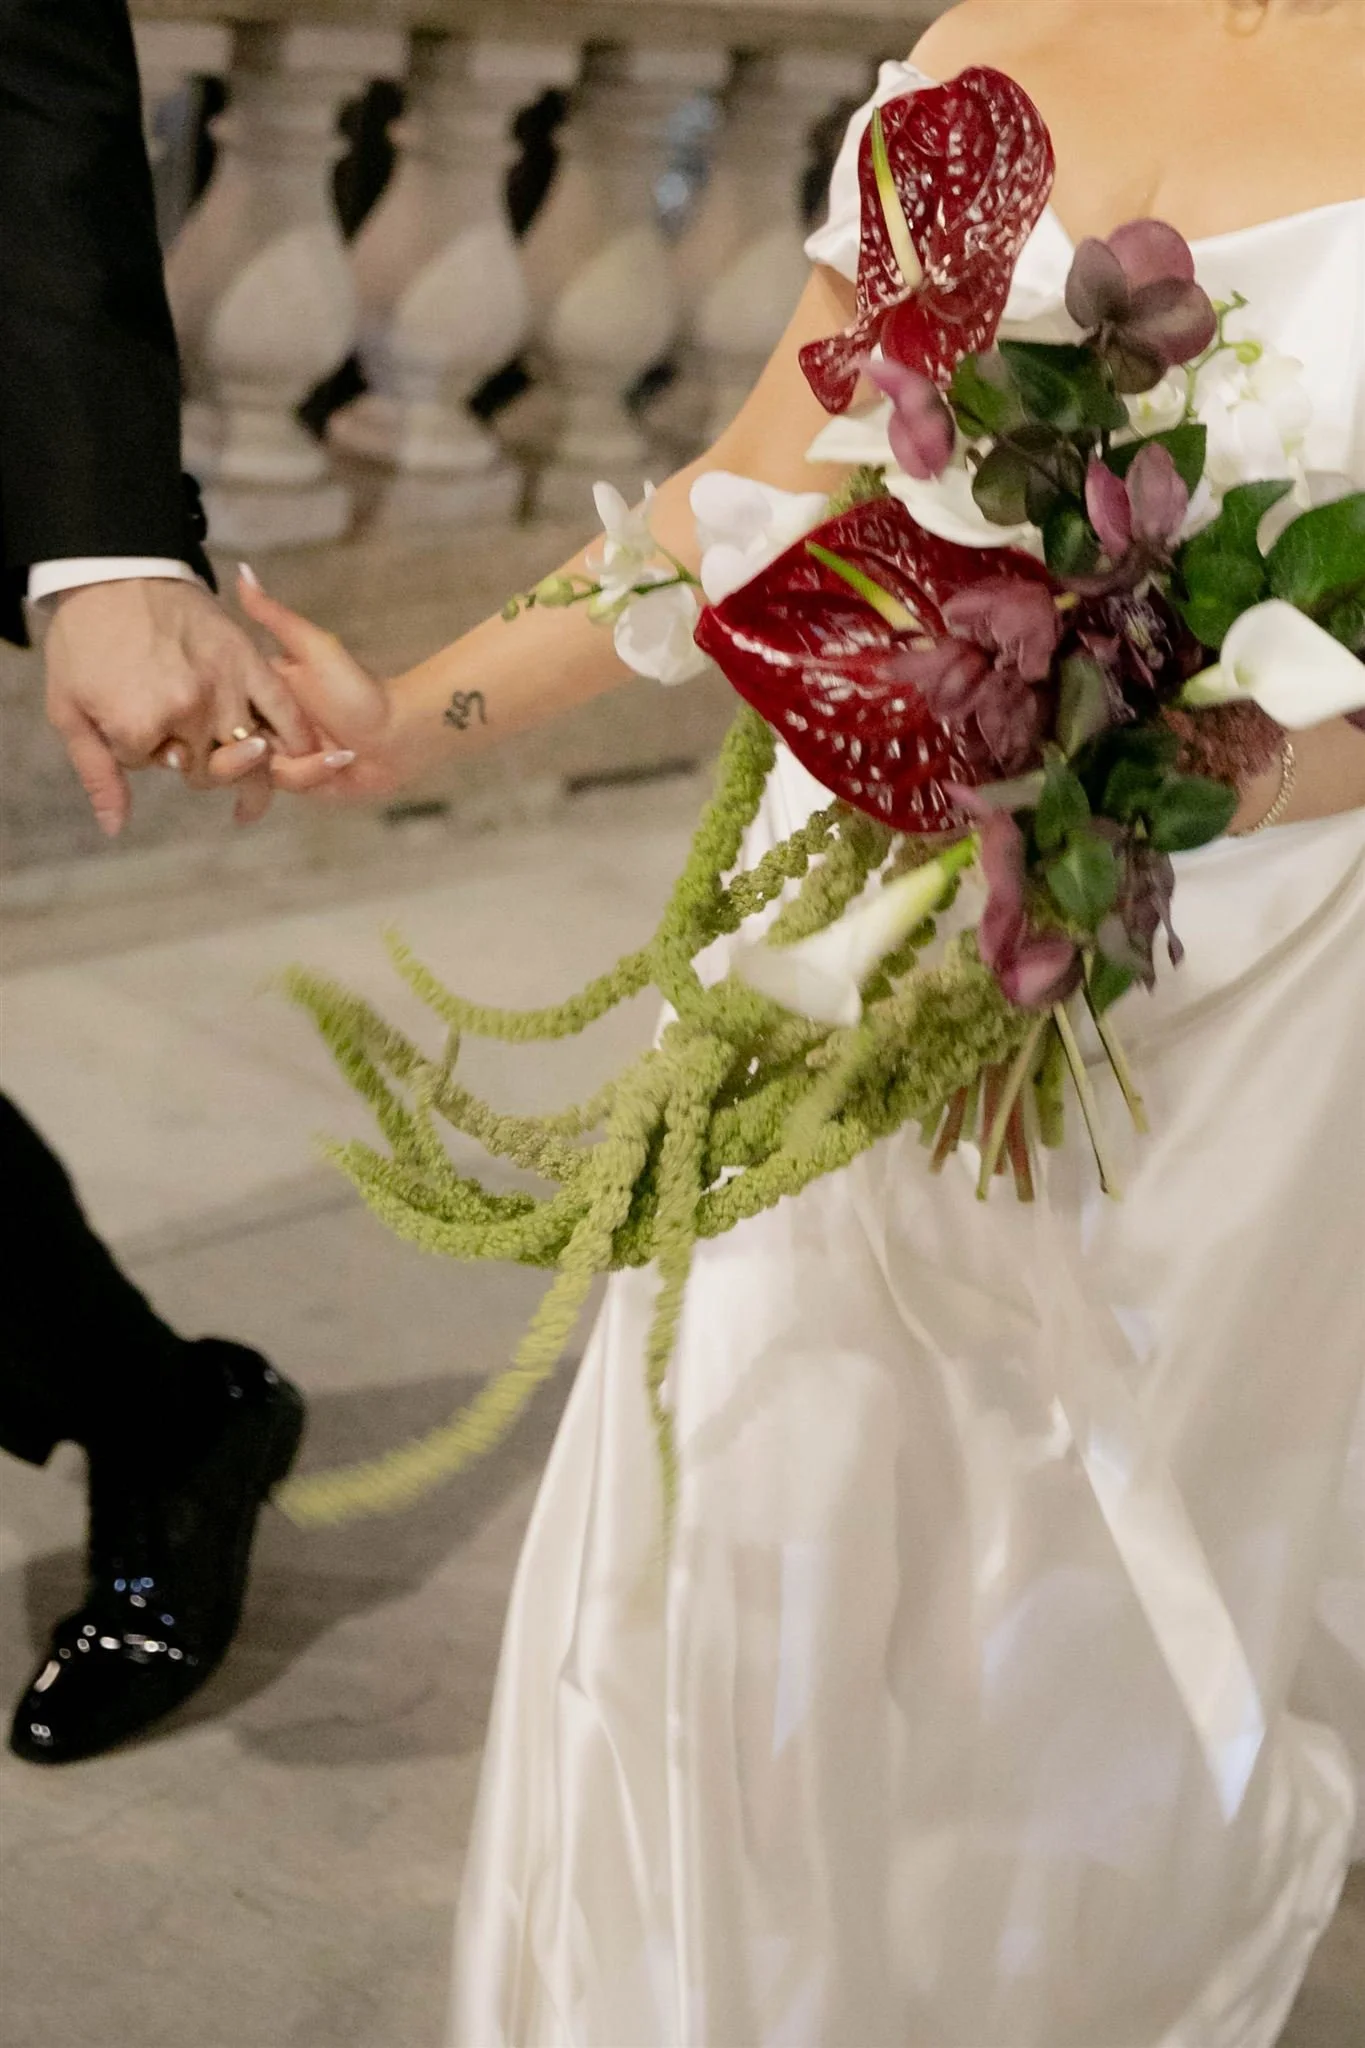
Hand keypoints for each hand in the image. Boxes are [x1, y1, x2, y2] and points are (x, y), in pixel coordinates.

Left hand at [44, 577, 317, 833]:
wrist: (114, 570)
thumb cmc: (84, 638)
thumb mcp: (69, 708)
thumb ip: (97, 772)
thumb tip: (116, 827)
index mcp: (140, 725)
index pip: (156, 766)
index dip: (143, 752)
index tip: (133, 726)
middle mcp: (188, 711)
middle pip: (207, 769)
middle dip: (194, 764)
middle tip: (184, 748)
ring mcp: (224, 686)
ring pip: (250, 754)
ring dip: (249, 771)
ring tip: (251, 793)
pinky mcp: (248, 660)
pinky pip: (284, 710)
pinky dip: (295, 738)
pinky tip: (300, 757)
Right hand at [235, 572, 399, 801]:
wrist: (402, 729)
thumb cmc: (360, 687)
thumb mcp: (314, 648)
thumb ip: (274, 617)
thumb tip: (241, 571)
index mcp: (259, 692)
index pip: (214, 702)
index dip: (215, 711)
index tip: (242, 712)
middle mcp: (262, 724)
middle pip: (225, 743)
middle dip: (251, 747)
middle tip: (289, 739)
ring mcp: (279, 756)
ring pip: (254, 770)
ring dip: (297, 762)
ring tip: (334, 748)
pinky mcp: (299, 782)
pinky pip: (285, 785)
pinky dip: (315, 773)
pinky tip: (341, 760)